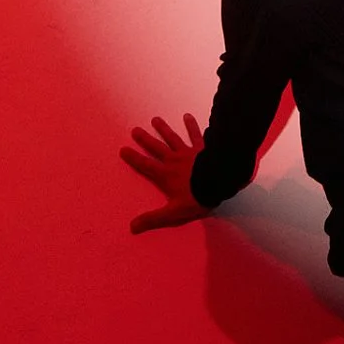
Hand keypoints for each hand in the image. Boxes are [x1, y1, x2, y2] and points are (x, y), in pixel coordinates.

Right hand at [120, 111, 206, 230]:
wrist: (220, 183)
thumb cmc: (197, 198)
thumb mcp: (173, 213)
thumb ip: (153, 219)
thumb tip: (132, 227)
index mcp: (166, 176)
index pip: (146, 166)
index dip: (134, 158)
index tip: (123, 149)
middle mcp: (174, 161)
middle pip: (157, 148)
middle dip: (145, 139)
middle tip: (135, 130)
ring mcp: (188, 153)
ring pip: (173, 139)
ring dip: (164, 129)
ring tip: (155, 119)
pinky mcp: (202, 148)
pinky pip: (195, 135)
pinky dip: (192, 125)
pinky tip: (187, 116)